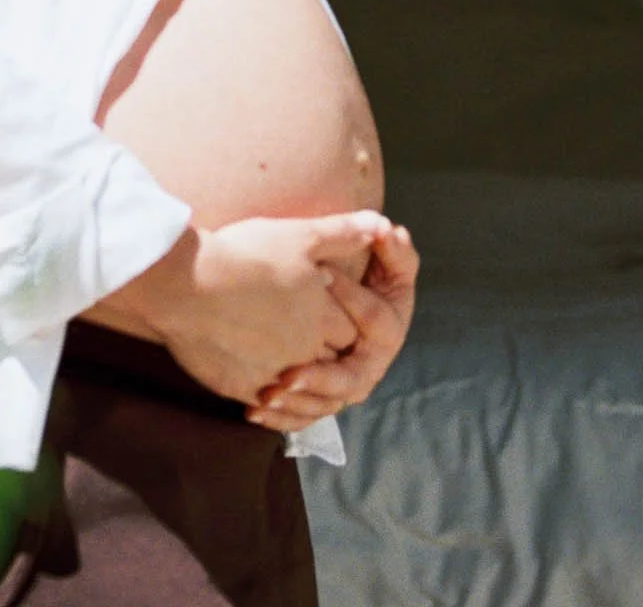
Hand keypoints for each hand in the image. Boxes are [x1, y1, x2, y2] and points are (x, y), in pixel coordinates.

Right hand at [95, 209, 393, 405]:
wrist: (184, 285)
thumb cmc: (244, 255)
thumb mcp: (299, 235)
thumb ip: (342, 233)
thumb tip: (380, 224)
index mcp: (323, 317)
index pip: (353, 331)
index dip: (348, 320)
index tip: (336, 313)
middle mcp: (305, 353)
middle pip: (331, 364)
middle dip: (329, 355)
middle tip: (316, 343)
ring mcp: (273, 375)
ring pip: (301, 390)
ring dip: (302, 382)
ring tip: (292, 369)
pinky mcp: (241, 389)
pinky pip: (267, 406)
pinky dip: (270, 402)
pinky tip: (262, 387)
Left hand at [246, 222, 418, 432]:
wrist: (300, 293)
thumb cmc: (331, 267)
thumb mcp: (349, 251)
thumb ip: (372, 241)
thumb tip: (387, 227)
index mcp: (385, 326)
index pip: (375, 318)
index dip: (352, 297)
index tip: (322, 276)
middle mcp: (368, 362)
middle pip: (351, 379)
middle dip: (321, 377)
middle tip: (290, 373)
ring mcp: (340, 383)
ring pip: (326, 403)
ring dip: (299, 402)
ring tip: (269, 393)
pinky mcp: (314, 396)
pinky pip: (303, 416)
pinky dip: (281, 417)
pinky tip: (255, 409)